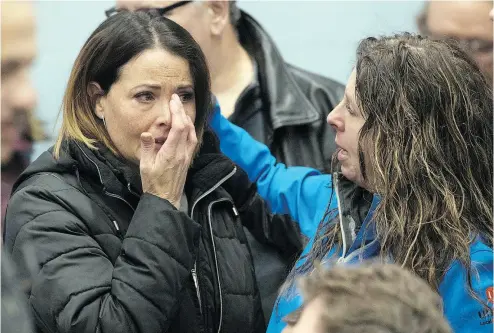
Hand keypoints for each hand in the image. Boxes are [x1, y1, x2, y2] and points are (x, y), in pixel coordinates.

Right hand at [140, 94, 196, 208]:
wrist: (166, 199)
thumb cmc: (154, 183)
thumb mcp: (145, 166)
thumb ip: (147, 148)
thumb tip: (147, 133)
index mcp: (171, 153)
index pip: (179, 128)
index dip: (177, 112)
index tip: (172, 101)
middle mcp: (182, 153)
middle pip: (187, 127)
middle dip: (181, 111)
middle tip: (175, 99)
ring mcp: (187, 156)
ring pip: (192, 133)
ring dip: (187, 119)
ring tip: (180, 109)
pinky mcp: (187, 159)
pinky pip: (192, 140)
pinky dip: (190, 129)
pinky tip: (186, 125)